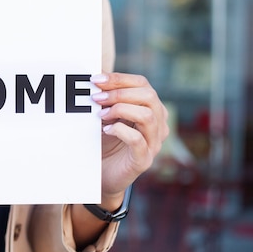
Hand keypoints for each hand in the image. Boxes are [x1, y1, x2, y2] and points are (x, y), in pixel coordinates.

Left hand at [91, 73, 168, 204]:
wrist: (104, 175)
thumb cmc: (106, 142)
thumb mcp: (105, 115)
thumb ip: (105, 98)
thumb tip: (94, 76)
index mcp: (150, 109)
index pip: (143, 84)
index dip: (119, 79)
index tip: (96, 79)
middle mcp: (157, 124)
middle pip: (149, 96)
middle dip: (119, 93)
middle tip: (95, 98)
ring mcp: (153, 143)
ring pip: (148, 116)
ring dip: (120, 109)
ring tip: (101, 115)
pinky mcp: (144, 160)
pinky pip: (138, 140)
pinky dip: (121, 131)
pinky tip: (106, 130)